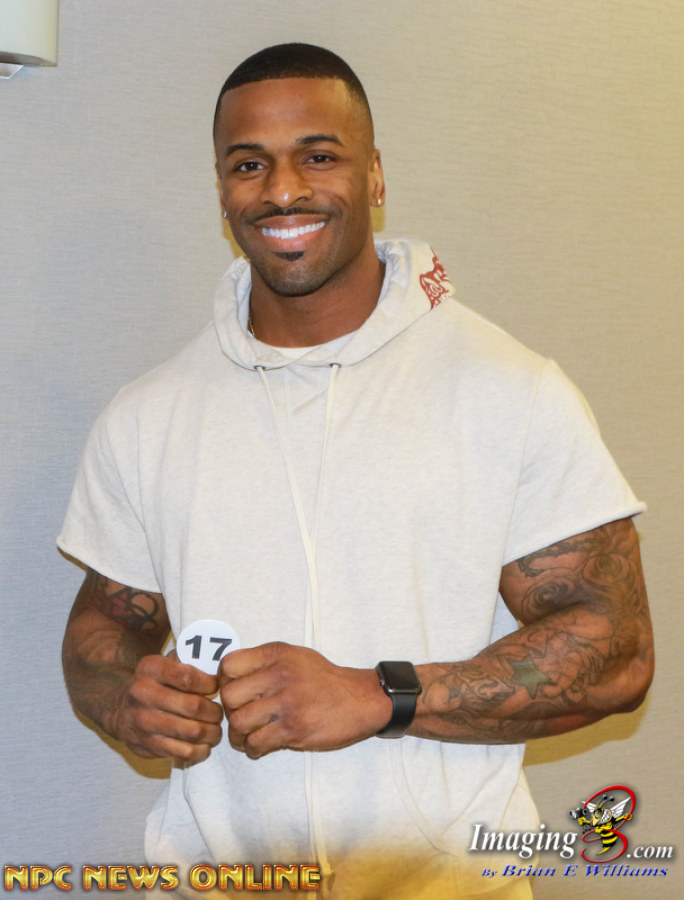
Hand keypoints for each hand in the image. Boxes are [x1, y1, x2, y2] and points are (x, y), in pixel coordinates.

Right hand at [109, 653, 223, 763]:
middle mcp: (143, 694)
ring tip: (215, 729)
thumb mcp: (164, 663)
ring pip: (192, 732)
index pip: (188, 677)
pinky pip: (184, 752)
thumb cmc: (153, 683)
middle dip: (215, 711)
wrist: (118, 708)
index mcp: (150, 669)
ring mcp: (143, 722)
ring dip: (212, 732)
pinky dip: (201, 750)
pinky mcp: (147, 746)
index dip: (209, 684)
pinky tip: (204, 743)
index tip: (216, 687)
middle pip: (193, 707)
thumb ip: (189, 663)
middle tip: (219, 712)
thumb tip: (220, 672)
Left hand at [218, 642, 391, 758]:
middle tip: (241, 718)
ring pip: (239, 722)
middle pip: (229, 696)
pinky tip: (261, 746)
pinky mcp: (294, 728)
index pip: (228, 665)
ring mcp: (287, 701)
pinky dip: (253, 749)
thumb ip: (265, 663)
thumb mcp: (296, 657)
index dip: (224, 682)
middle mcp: (279, 674)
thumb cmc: (325, 680)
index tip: (233, 694)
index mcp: (277, 654)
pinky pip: (257, 743)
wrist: (361, 699)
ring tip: (248, 737)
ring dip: (239, 735)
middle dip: (230, 712)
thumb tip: (229, 678)